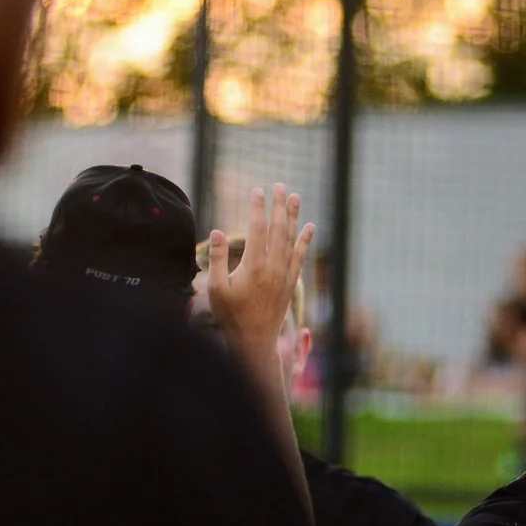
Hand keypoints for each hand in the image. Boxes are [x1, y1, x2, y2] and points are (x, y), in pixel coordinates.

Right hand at [210, 185, 314, 368]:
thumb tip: (218, 231)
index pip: (258, 229)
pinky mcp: (289, 282)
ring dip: (293, 217)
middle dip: (279, 206)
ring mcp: (283, 275)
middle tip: (280, 185)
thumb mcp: (216, 288)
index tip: (258, 190)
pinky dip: (305, 240)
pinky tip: (310, 226)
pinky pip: (300, 256)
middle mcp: (272, 268)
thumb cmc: (230, 315)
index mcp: (253, 266)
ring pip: (291, 240)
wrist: (254, 340)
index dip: (258, 208)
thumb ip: (217, 258)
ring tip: (296, 197)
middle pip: (278, 229)